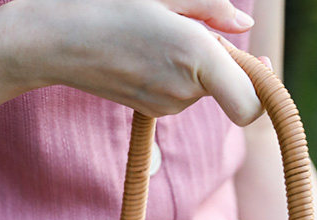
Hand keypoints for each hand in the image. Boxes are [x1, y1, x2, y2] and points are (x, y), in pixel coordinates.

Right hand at [0, 0, 262, 123]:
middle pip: (231, 87)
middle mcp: (186, 91)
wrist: (53, 40)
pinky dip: (179, 72)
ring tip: (157, 32)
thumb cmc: (104, 3)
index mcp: (196, 57)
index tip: (260, 64)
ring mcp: (168, 106)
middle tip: (192, 26)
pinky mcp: (153, 111)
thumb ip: (211, 8)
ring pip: (206, 87)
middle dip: (225, 60)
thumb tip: (245, 25)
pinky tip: (147, 49)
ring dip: (197, 62)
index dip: (264, 90)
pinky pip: (184, 92)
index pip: (250, 104)